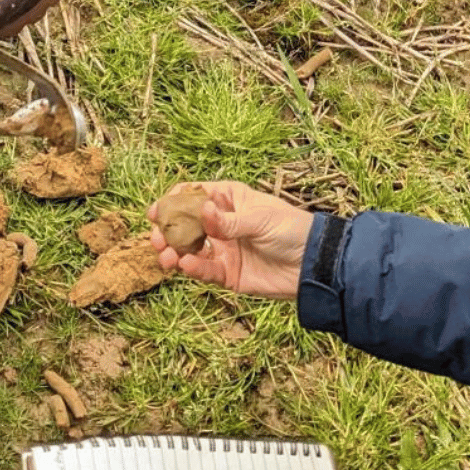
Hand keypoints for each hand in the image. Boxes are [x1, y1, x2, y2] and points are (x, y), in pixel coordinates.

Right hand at [147, 181, 313, 299]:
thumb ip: (229, 221)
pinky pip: (205, 270)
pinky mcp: (227, 274)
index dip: (173, 202)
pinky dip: (193, 268)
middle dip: (167, 231)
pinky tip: (186, 265)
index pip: (194, 196)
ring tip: (166, 257)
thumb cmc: (291, 230)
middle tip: (156, 238)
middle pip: (185, 225)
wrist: (313, 265)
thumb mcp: (260, 219)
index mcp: (229, 200)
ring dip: (173, 252)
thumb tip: (202, 211)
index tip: (158, 211)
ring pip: (189, 250)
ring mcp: (223, 249)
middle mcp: (221, 223)